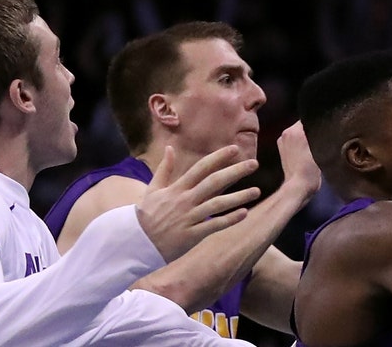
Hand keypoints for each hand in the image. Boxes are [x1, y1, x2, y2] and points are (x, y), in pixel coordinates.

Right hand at [137, 145, 260, 261]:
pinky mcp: (190, 235)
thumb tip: (171, 147)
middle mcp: (184, 201)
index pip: (201, 168)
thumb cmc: (145, 215)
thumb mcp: (152, 190)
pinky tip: (244, 213)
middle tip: (254, 164)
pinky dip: (229, 219)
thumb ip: (164, 169)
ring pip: (217, 204)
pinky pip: (213, 225)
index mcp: (176, 188)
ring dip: (239, 197)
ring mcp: (188, 218)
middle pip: (214, 182)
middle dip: (235, 172)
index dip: (218, 157)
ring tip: (257, 191)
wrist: (134, 244)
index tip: (235, 149)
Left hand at [278, 121, 321, 197]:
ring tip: (316, 146)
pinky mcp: (282, 150)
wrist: (298, 187)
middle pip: (303, 124)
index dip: (319, 121)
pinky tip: (309, 153)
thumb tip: (324, 124)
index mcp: (294, 130)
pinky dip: (301, 144)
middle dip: (312, 129)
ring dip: (307, 136)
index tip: (326, 127)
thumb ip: (319, 133)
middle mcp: (286, 133)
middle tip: (322, 137)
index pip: (309, 117)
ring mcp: (282, 142)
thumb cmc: (310, 171)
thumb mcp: (320, 149)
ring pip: (299, 132)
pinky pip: (294, 140)